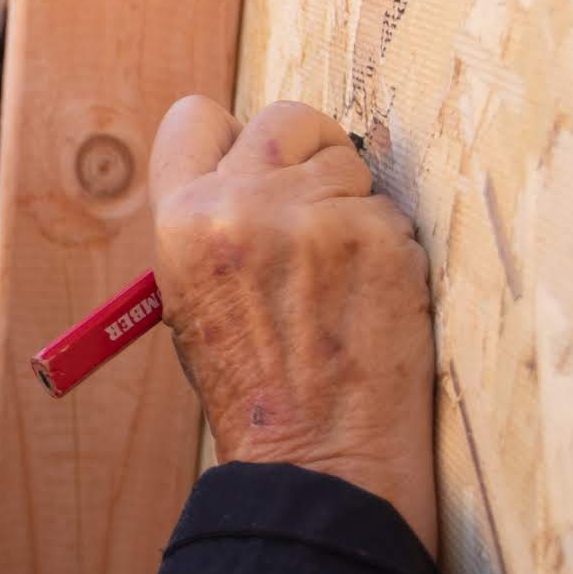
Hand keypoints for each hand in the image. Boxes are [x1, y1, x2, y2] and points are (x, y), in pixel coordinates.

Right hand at [148, 98, 436, 553]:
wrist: (316, 457)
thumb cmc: (256, 387)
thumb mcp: (193, 295)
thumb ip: (215, 222)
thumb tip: (259, 165)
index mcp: (180, 221)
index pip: (196, 116)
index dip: (233, 137)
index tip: (259, 165)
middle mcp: (237, 206)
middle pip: (286, 118)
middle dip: (309, 155)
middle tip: (316, 214)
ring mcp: (310, 217)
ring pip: (349, 163)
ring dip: (353, 207)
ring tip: (339, 279)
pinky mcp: (376, 237)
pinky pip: (392, 210)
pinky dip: (390, 247)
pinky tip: (371, 300)